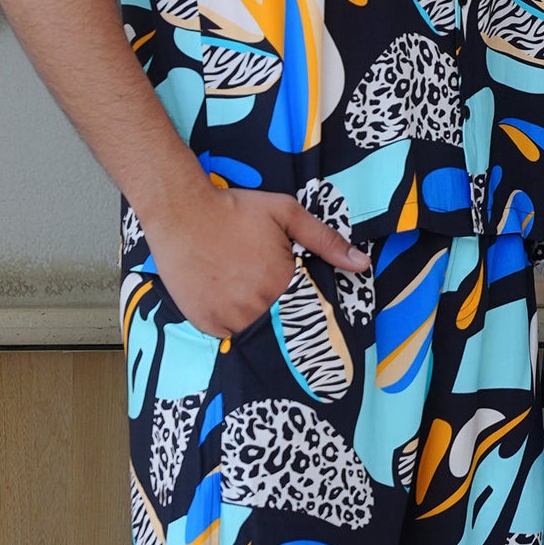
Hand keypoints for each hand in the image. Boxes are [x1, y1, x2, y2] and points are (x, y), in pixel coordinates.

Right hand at [142, 176, 368, 341]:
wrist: (181, 211)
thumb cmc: (235, 210)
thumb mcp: (286, 214)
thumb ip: (325, 241)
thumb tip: (362, 264)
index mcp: (283, 284)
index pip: (308, 312)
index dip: (306, 305)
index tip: (300, 299)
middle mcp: (257, 307)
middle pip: (282, 325)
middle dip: (281, 313)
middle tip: (263, 288)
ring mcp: (228, 318)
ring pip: (254, 333)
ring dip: (256, 320)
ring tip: (245, 291)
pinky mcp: (205, 323)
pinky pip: (227, 334)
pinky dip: (231, 323)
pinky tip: (226, 298)